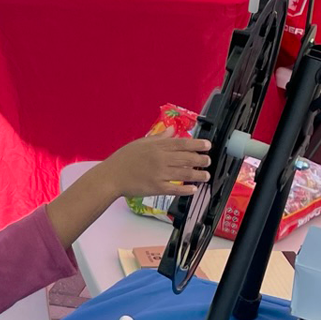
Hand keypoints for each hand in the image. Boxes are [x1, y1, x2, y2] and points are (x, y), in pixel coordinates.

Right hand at [93, 132, 212, 198]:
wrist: (112, 176)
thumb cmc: (124, 159)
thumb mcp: (140, 143)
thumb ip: (159, 137)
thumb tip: (172, 129)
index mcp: (156, 146)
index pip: (182, 143)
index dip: (197, 144)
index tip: (208, 145)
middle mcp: (160, 159)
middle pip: (186, 158)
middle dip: (201, 160)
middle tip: (208, 161)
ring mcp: (159, 174)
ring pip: (184, 174)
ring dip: (198, 175)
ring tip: (206, 175)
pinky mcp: (157, 188)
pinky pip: (175, 189)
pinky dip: (186, 190)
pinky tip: (193, 189)